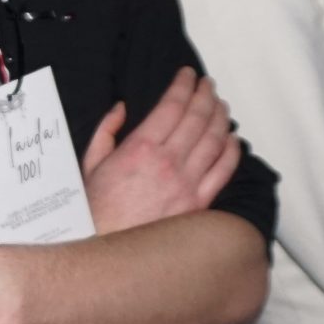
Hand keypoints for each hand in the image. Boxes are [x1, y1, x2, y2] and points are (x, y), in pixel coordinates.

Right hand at [82, 67, 240, 234]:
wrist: (108, 248)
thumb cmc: (96, 207)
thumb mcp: (90, 162)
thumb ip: (106, 130)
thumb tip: (122, 107)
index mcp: (140, 147)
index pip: (172, 105)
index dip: (183, 85)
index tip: (188, 74)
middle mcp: (168, 161)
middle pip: (197, 117)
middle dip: (205, 94)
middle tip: (208, 83)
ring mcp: (187, 183)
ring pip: (214, 140)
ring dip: (220, 117)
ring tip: (220, 104)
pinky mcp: (198, 204)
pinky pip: (223, 171)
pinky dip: (231, 151)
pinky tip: (232, 138)